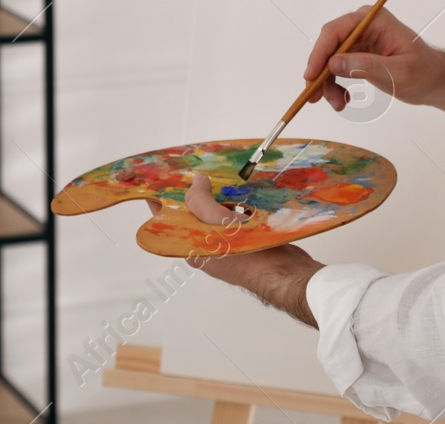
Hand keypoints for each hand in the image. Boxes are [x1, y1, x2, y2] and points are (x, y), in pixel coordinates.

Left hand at [146, 172, 320, 326]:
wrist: (285, 273)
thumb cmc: (247, 254)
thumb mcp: (217, 223)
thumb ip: (200, 201)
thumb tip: (196, 180)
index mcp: (190, 247)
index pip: (167, 221)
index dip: (162, 199)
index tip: (160, 179)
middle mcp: (204, 248)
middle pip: (192, 215)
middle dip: (193, 193)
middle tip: (194, 170)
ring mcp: (225, 246)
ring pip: (214, 216)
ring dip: (217, 197)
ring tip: (217, 176)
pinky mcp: (244, 242)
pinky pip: (234, 219)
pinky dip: (236, 205)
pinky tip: (242, 192)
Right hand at [303, 4, 444, 112]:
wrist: (434, 82)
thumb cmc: (424, 72)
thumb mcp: (397, 72)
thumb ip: (366, 66)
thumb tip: (333, 64)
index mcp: (374, 20)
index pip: (336, 31)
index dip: (320, 52)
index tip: (311, 75)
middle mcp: (363, 26)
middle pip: (329, 45)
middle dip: (320, 71)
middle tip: (314, 95)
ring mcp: (359, 39)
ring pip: (330, 59)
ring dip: (327, 82)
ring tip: (337, 104)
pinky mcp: (358, 53)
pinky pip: (337, 67)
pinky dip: (335, 84)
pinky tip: (343, 99)